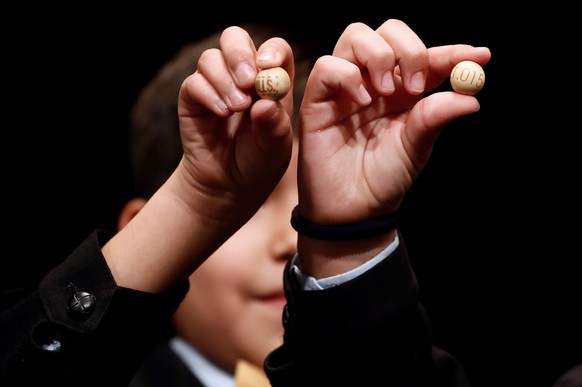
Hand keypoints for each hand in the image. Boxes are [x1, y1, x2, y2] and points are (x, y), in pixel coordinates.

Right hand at [176, 26, 295, 224]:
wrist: (228, 185)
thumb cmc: (259, 162)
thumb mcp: (275, 147)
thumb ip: (274, 125)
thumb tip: (264, 103)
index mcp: (271, 80)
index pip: (274, 49)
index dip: (272, 51)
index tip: (268, 66)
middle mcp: (242, 76)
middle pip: (236, 39)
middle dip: (240, 54)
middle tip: (247, 80)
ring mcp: (216, 84)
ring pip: (212, 57)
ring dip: (224, 80)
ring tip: (236, 109)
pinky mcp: (193, 97)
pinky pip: (194, 82)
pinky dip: (208, 94)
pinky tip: (222, 113)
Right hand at [297, 19, 490, 223]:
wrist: (352, 210)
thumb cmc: (384, 179)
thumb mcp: (416, 149)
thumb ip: (435, 118)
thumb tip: (471, 97)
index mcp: (404, 91)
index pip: (428, 57)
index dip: (453, 53)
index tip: (480, 57)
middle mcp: (375, 82)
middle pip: (389, 31)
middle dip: (409, 49)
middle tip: (417, 85)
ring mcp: (345, 88)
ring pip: (356, 36)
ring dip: (378, 56)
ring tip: (386, 92)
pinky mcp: (318, 99)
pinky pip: (328, 66)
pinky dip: (347, 75)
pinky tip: (362, 100)